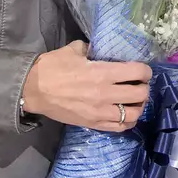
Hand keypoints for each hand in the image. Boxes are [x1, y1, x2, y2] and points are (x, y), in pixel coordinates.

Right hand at [23, 41, 150, 131]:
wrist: (32, 91)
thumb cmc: (52, 68)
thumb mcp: (73, 50)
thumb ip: (92, 49)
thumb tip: (101, 50)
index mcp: (102, 73)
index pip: (137, 72)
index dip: (145, 70)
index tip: (143, 70)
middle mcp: (105, 94)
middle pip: (140, 94)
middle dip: (144, 87)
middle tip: (140, 83)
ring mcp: (100, 112)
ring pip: (134, 114)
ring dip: (138, 106)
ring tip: (134, 100)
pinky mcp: (93, 124)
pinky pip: (119, 127)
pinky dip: (128, 121)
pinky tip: (126, 114)